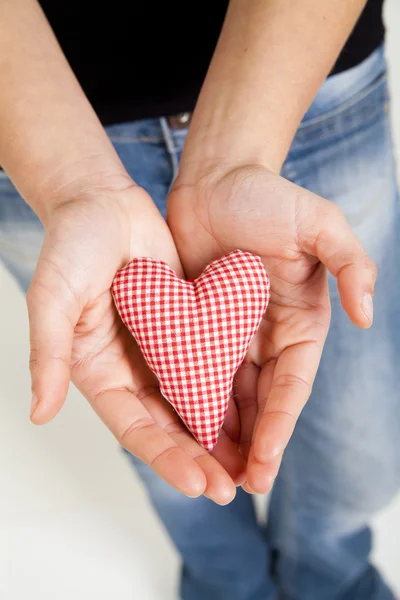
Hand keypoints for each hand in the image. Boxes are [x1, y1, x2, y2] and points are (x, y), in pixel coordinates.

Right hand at [27, 175, 243, 503]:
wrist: (103, 202)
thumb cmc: (71, 245)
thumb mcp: (53, 297)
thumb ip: (48, 353)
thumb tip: (39, 413)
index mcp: (98, 371)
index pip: (134, 427)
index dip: (165, 457)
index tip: (199, 484)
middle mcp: (130, 369)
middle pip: (168, 426)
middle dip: (198, 460)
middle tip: (231, 489)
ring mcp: (160, 350)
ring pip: (193, 403)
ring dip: (219, 435)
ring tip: (249, 465)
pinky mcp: (185, 327)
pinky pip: (209, 365)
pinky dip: (228, 391)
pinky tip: (255, 410)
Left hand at [168, 164, 375, 492]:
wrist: (215, 179)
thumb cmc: (268, 197)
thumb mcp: (320, 223)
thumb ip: (351, 265)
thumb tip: (368, 316)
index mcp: (301, 323)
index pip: (291, 386)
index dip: (280, 427)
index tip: (264, 464)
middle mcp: (268, 336)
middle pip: (261, 403)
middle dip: (252, 446)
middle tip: (237, 488)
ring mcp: (230, 334)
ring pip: (227, 397)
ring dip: (221, 436)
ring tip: (209, 476)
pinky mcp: (196, 327)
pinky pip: (193, 372)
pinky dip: (190, 404)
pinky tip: (180, 433)